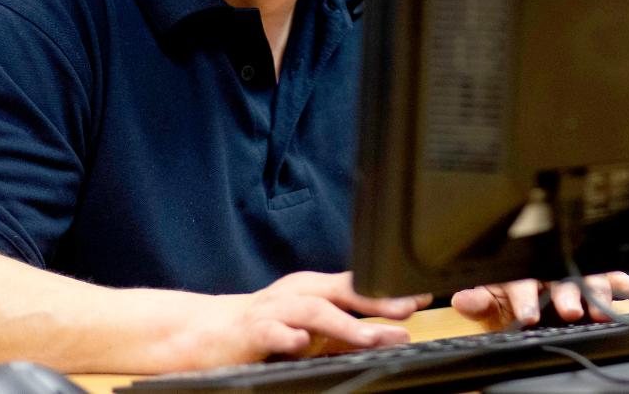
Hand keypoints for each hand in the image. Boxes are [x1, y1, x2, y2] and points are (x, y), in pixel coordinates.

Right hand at [179, 271, 432, 365]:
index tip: (423, 294)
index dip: (390, 289)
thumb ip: (347, 334)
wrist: (205, 334)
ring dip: (343, 324)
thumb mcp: (310, 331)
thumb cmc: (264, 330)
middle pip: (341, 291)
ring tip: (369, 338)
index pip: (358, 285)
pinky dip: (287, 337)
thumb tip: (392, 337)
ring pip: (312, 311)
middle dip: (375, 301)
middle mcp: (297, 292)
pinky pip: (271, 331)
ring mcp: (274, 309)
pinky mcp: (250, 330)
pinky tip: (300, 344)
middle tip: (407, 310)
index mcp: (314, 289)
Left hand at [450, 272, 628, 327]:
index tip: (527, 317)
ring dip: (599, 293)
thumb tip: (463, 298)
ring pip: (590, 280)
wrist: (530, 303)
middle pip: (562, 280)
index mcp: (522, 275)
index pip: (522, 284)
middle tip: (571, 312)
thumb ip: (480, 303)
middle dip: (568, 296)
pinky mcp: (598, 282)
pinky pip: (614, 280)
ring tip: (605, 310)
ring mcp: (577, 277)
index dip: (525, 299)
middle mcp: (552, 273)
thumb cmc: (511, 301)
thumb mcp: (492, 306)